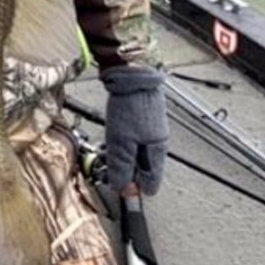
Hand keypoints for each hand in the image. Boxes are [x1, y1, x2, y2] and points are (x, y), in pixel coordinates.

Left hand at [102, 67, 167, 195]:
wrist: (133, 73)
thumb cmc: (130, 107)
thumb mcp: (121, 142)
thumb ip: (122, 166)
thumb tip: (122, 189)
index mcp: (157, 152)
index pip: (151, 183)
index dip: (135, 190)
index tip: (120, 191)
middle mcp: (157, 142)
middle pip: (143, 168)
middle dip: (126, 172)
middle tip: (109, 169)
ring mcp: (151, 129)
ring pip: (137, 152)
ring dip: (122, 156)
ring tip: (107, 151)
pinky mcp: (142, 117)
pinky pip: (133, 138)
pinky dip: (122, 142)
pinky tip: (112, 136)